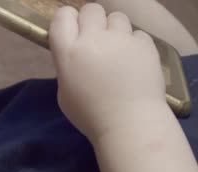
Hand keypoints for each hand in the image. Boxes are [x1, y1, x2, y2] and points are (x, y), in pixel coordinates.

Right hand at [49, 3, 166, 141]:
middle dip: (92, 21)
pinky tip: (133, 62)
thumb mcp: (65, 92)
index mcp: (68, 53)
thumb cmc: (90, 115)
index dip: (67, 20)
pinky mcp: (144, 44)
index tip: (71, 31)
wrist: (129, 123)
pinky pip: (136, 33)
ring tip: (117, 50)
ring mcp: (121, 39)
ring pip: (116, 17)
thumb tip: (76, 55)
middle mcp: (93, 39)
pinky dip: (134, 44)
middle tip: (95, 40)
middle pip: (91, 10)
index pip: (63, 16)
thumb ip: (68, 66)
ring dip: (114, 30)